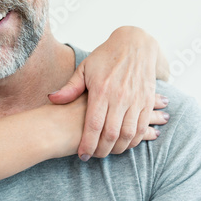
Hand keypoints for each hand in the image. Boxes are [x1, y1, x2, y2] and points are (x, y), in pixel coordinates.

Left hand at [49, 27, 169, 158]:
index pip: (93, 125)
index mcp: (102, 90)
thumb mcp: (85, 69)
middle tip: (93, 156)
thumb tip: (52, 99)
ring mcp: (136, 100)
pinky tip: (125, 143)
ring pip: (129, 134)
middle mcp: (120, 97)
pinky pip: (143, 127)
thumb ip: (70, 88)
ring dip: (118, 148)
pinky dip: (135, 140)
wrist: (135, 44)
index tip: (82, 155)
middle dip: (102, 150)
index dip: (87, 144)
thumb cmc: (106, 57)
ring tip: (108, 151)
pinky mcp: (148, 101)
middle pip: (111, 134)